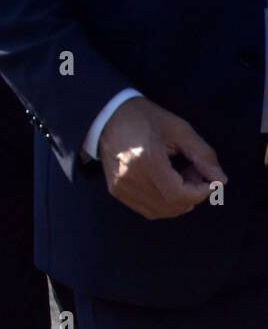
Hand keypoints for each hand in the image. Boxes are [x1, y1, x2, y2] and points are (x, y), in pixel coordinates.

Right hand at [97, 97, 225, 219]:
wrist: (107, 116)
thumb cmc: (144, 118)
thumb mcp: (179, 129)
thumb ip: (203, 154)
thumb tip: (221, 180)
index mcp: (146, 161)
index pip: (179, 195)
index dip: (201, 193)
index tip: (210, 180)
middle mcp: (130, 179)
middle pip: (171, 206)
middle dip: (192, 195)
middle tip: (193, 173)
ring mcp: (121, 187)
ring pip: (160, 212)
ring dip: (178, 201)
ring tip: (179, 177)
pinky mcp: (116, 191)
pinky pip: (147, 209)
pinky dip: (163, 203)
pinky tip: (164, 183)